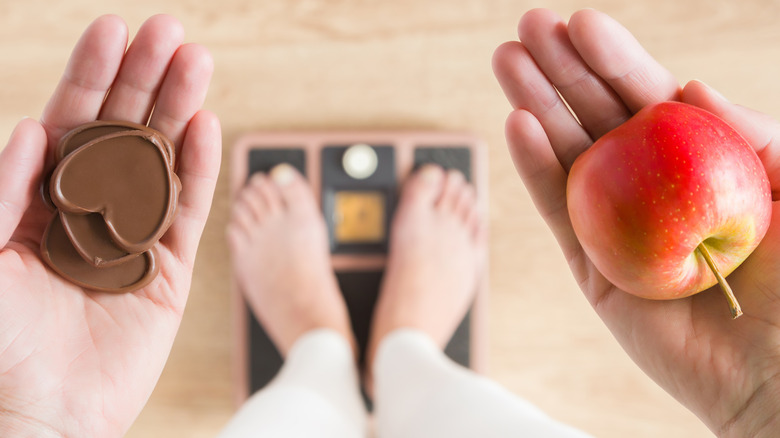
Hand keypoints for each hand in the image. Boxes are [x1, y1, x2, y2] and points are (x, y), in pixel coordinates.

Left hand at [0, 15, 220, 436]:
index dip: (92, 74)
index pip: (71, 121)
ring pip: (164, 162)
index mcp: (40, 200)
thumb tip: (35, 126)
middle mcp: (91, 211)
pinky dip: (199, 170)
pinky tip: (207, 127)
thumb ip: (5, 190)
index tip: (114, 29)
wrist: (39, 413)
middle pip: (125, 130)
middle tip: (170, 31)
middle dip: (146, 78)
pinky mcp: (170, 271)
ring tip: (197, 63)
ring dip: (180, 110)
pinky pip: (188, 213)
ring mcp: (135, 238)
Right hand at [493, 8, 779, 436]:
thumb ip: (748, 132)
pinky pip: (559, 212)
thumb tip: (687, 86)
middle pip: (596, 119)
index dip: (615, 60)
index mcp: (695, 166)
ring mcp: (614, 229)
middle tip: (526, 26)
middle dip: (561, 70)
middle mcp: (647, 191)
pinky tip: (518, 124)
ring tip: (507, 60)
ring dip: (535, 106)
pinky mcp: (592, 272)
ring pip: (567, 157)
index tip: (581, 21)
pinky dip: (536, 169)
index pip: (647, 101)